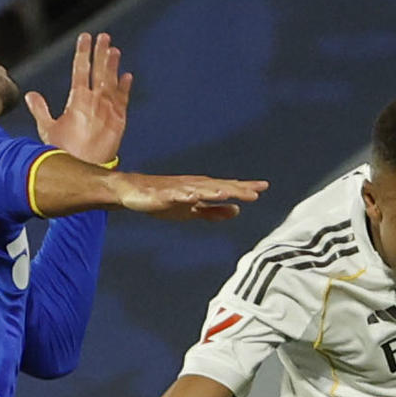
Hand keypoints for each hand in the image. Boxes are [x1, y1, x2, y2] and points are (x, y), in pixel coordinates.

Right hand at [25, 32, 128, 166]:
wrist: (85, 169)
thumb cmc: (63, 151)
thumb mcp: (47, 129)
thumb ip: (40, 109)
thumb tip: (30, 95)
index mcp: (77, 99)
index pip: (80, 68)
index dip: (83, 51)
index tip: (85, 38)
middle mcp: (96, 101)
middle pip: (99, 70)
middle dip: (101, 52)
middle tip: (104, 37)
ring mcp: (110, 110)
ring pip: (113, 82)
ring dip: (113, 65)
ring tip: (115, 51)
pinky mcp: (119, 121)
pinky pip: (123, 99)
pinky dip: (125, 87)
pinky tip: (127, 76)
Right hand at [112, 171, 268, 220]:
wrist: (131, 192)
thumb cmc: (163, 200)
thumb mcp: (193, 210)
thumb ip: (214, 211)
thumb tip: (237, 211)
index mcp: (201, 189)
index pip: (227, 188)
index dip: (244, 188)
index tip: (263, 188)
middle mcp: (193, 185)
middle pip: (218, 187)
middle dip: (236, 188)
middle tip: (256, 190)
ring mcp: (178, 189)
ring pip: (200, 189)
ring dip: (214, 190)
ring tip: (229, 192)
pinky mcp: (162, 194)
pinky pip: (175, 195)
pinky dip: (185, 194)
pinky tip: (194, 196)